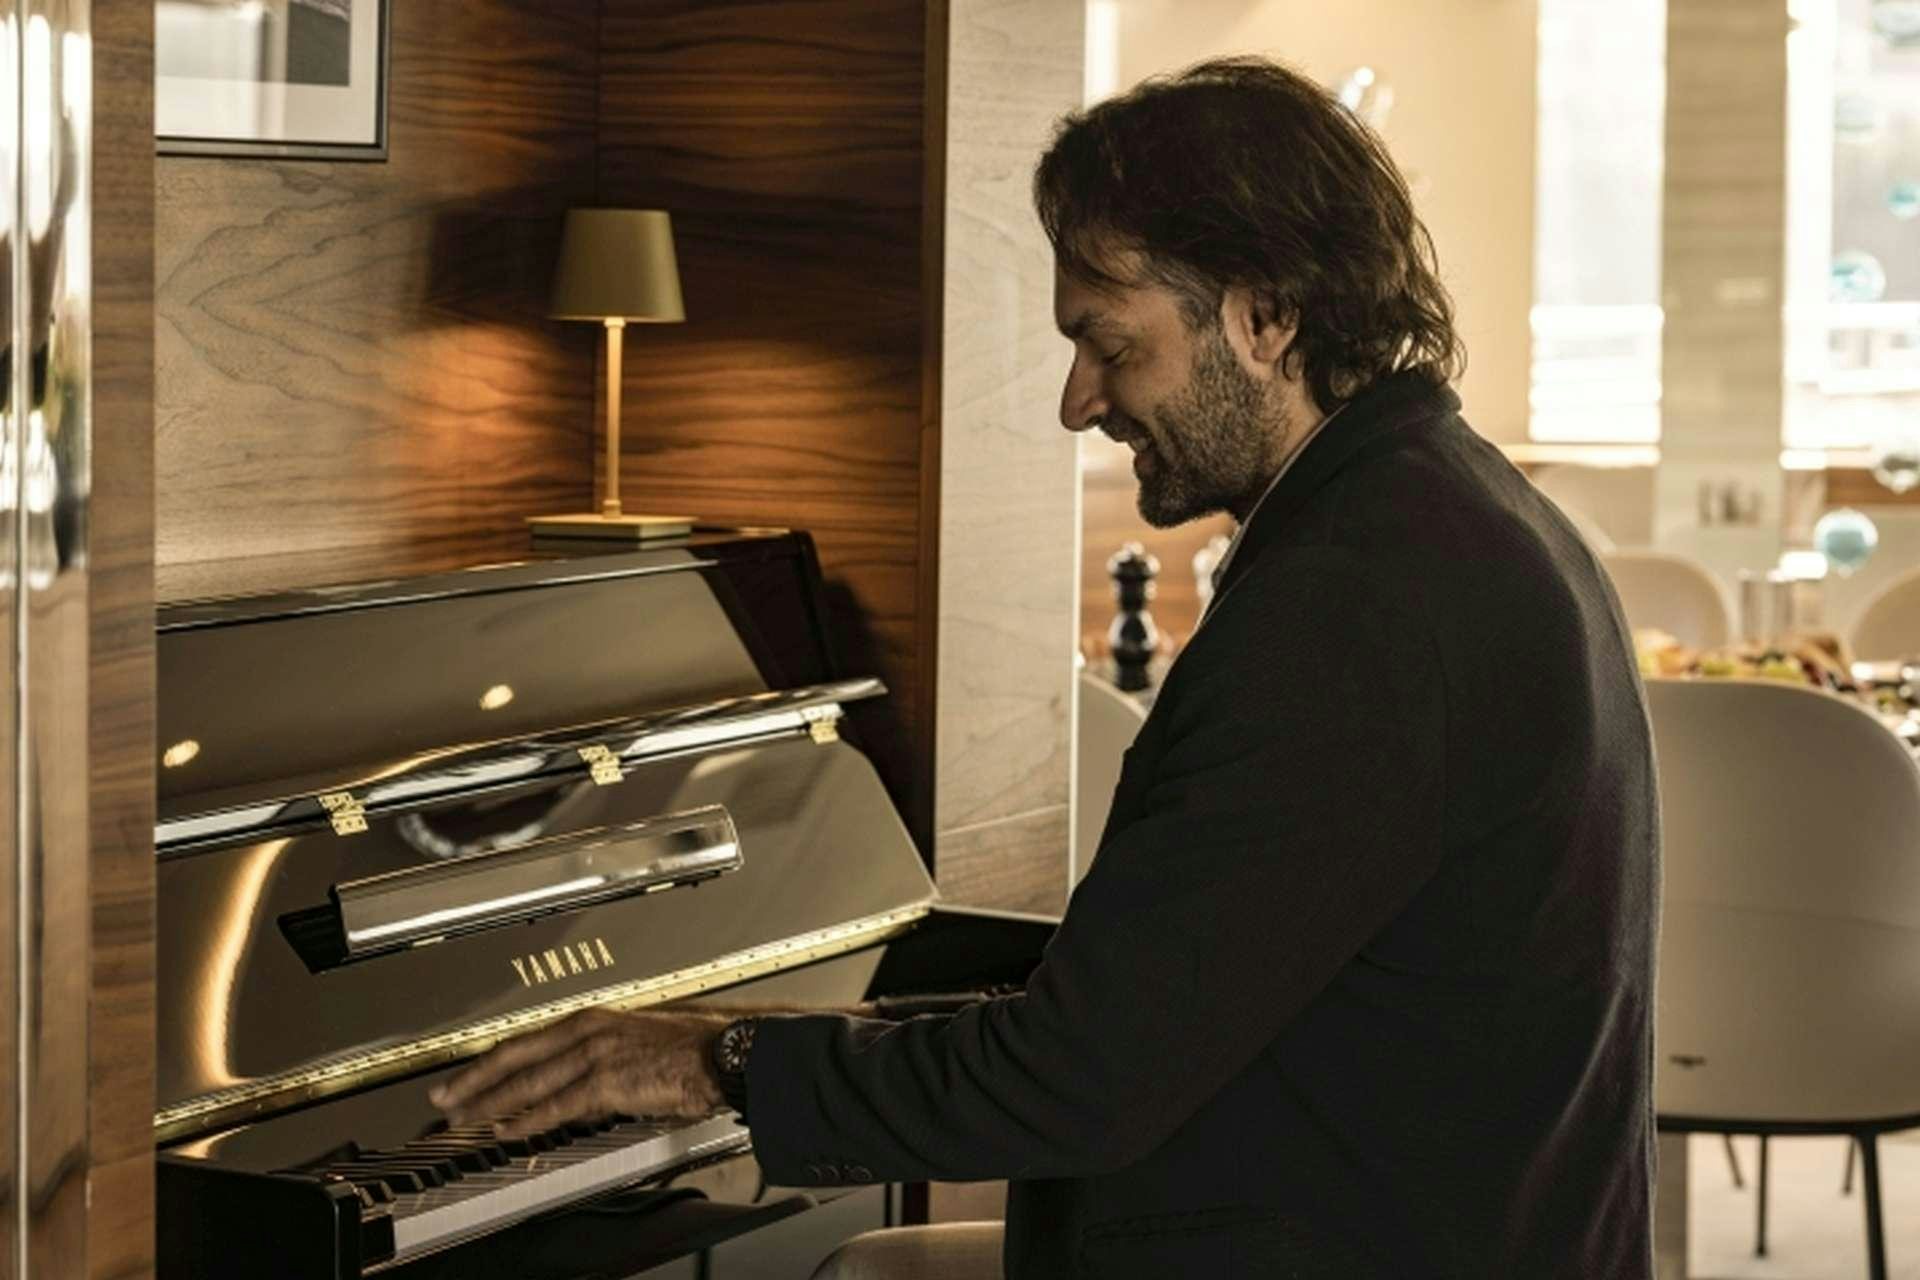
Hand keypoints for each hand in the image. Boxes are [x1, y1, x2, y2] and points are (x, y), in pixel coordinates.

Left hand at [428, 1008, 731, 1136]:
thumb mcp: (633, 1046)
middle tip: (443, 1096)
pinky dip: (529, 1119)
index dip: (491, 1060)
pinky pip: (558, 1105)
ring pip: (529, 1082)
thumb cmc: (689, 1050)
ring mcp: (595, 1054)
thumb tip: (579, 1094)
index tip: (465, 1074)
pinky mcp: (607, 1081)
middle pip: (516, 1056)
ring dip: (492, 1102)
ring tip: (465, 1117)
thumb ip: (600, 1065)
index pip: (527, 1040)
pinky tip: (508, 1129)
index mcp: (592, 1019)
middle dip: (474, 1079)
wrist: (720, 1053)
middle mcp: (587, 1031)